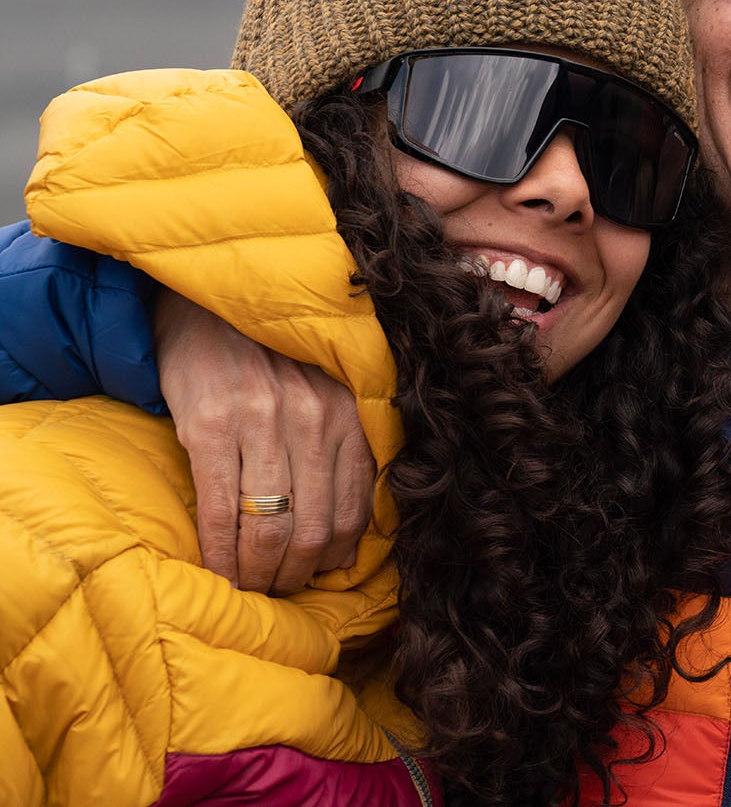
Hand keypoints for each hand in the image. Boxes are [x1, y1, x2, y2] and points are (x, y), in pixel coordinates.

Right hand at [153, 289, 373, 594]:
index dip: (334, 557)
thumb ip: (340, 457)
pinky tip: (218, 572)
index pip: (353, 510)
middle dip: (295, 575)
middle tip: (277, 591)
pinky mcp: (211, 427)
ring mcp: (262, 421)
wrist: (207, 309)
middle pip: (314, 528)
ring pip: (271, 527)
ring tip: (250, 587)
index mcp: (346, 415)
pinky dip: (221, 554)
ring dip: (260, 573)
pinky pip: (220, 511)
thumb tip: (347, 548)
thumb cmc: (268, 363)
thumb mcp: (321, 399)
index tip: (315, 577)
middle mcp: (312, 419)